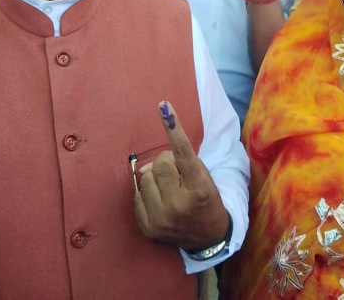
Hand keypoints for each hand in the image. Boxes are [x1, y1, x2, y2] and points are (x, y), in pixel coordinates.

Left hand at [134, 101, 229, 250]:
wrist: (207, 238)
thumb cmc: (206, 199)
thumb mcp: (203, 177)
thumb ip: (180, 163)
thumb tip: (146, 165)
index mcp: (198, 189)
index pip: (183, 152)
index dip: (173, 128)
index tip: (163, 106)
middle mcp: (179, 205)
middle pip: (160, 163)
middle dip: (166, 162)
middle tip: (176, 173)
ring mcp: (162, 219)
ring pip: (145, 177)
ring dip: (154, 177)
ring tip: (168, 188)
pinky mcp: (148, 228)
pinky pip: (136, 195)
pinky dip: (146, 193)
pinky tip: (159, 201)